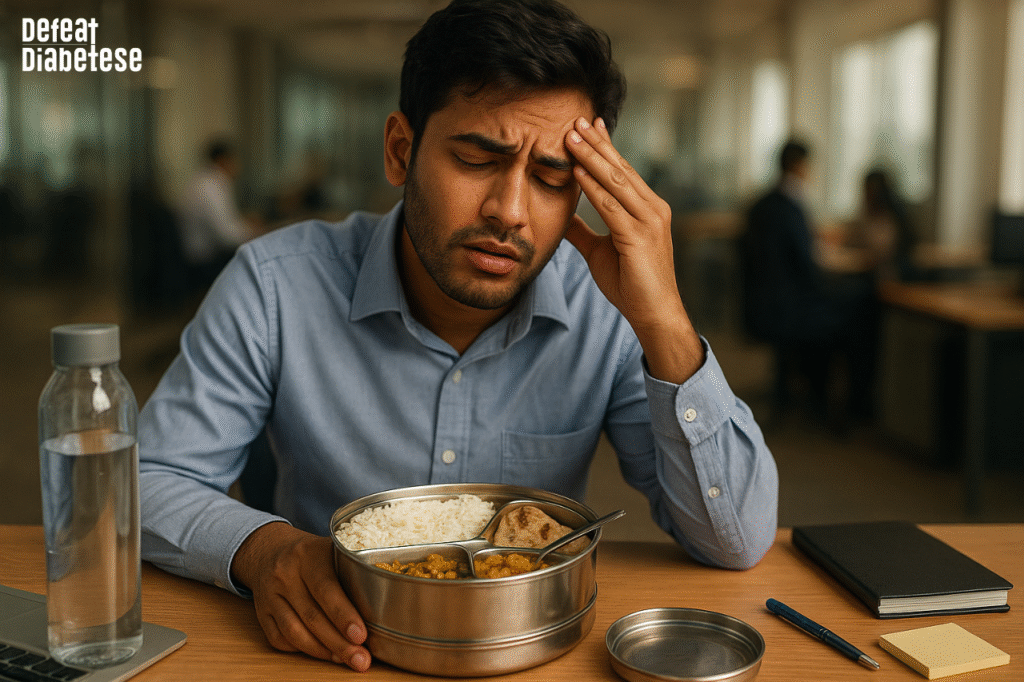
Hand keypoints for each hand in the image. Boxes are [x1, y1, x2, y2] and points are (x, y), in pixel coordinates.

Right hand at [231, 522, 370, 671]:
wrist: (271, 550)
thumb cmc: (312, 554)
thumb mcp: (331, 550)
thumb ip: (351, 571)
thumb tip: (382, 606)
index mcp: (307, 555)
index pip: (326, 589)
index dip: (344, 615)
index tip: (361, 636)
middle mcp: (285, 574)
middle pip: (312, 616)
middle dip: (339, 642)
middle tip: (361, 658)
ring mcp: (269, 595)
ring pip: (294, 632)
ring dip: (322, 651)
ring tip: (345, 659)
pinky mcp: (261, 613)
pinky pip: (280, 639)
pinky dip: (303, 650)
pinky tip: (323, 653)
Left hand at [564, 117, 702, 382]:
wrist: (654, 314)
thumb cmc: (631, 285)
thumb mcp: (601, 252)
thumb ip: (584, 232)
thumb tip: (562, 216)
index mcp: (647, 209)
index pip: (623, 171)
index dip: (605, 147)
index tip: (588, 126)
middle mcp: (653, 209)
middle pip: (620, 168)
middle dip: (597, 143)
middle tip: (576, 119)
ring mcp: (649, 221)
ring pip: (616, 180)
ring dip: (591, 156)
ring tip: (571, 135)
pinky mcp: (639, 236)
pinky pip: (611, 205)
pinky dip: (593, 186)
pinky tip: (577, 170)